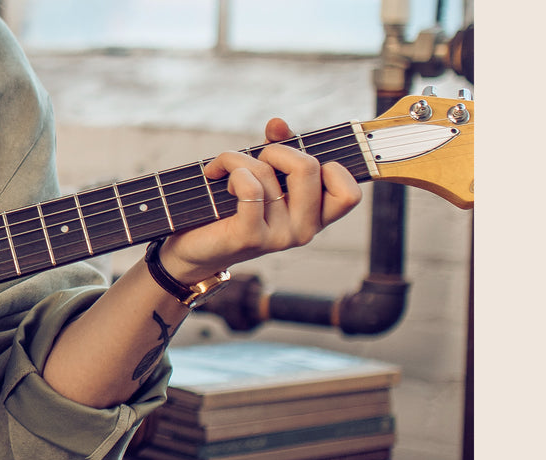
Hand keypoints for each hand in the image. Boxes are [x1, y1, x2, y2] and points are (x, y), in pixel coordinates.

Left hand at [154, 118, 362, 282]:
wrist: (195, 248)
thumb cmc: (231, 208)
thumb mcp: (263, 174)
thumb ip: (278, 147)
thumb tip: (278, 124)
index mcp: (316, 218)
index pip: (350, 194)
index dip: (330, 167)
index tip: (300, 161)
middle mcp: (304, 231)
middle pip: (309, 167)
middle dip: (276, 151)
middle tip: (256, 161)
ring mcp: (280, 238)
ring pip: (268, 172)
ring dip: (238, 158)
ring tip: (225, 170)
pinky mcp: (251, 237)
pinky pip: (249, 186)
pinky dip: (230, 169)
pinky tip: (216, 176)